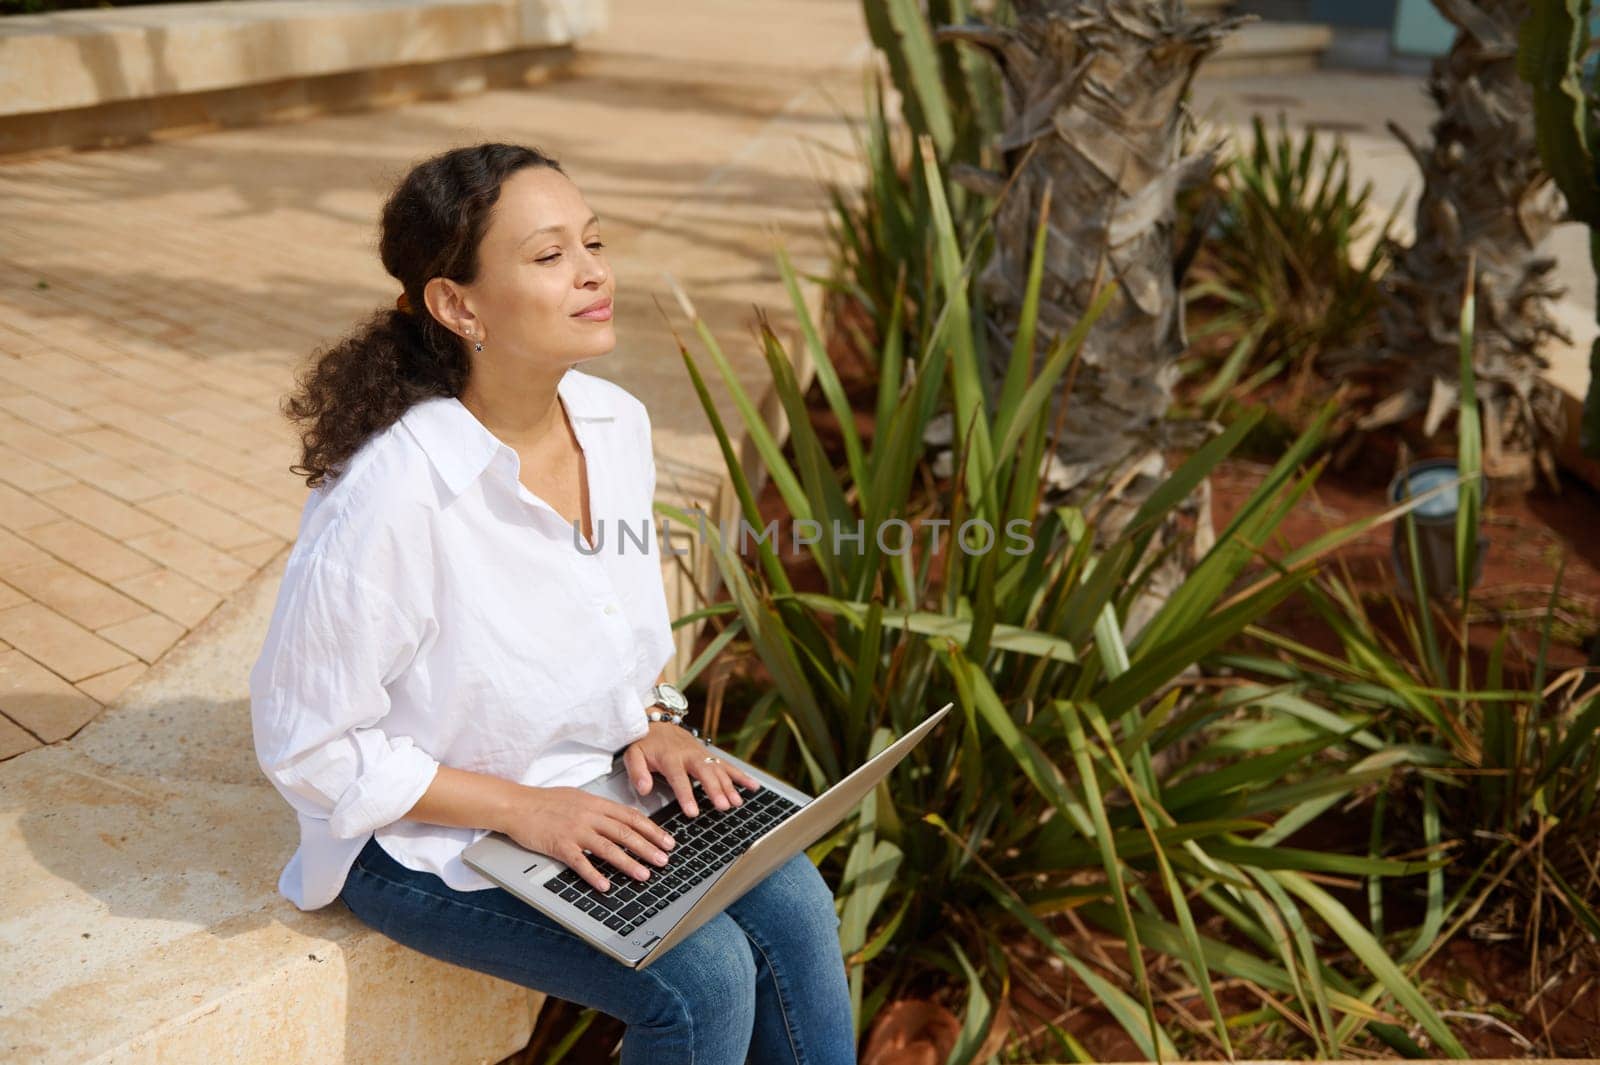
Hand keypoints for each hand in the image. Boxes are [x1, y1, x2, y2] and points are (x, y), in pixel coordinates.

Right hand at [496, 784, 678, 893]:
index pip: (631, 817)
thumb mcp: (579, 797)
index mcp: (596, 803)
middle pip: (625, 832)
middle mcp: (589, 815)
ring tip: (644, 874)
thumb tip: (623, 817)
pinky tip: (606, 886)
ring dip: (628, 863)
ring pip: (608, 848)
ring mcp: (574, 830)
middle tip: (664, 860)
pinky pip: (580, 862)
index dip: (652, 830)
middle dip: (648, 848)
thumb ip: (601, 808)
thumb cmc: (546, 802)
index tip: (668, 841)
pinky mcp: (559, 845)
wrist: (517, 805)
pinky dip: (594, 874)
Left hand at [622, 722, 762, 817]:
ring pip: (718, 770)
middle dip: (715, 790)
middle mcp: (689, 755)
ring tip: (736, 802)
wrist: (658, 721)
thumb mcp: (632, 754)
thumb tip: (644, 790)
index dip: (686, 795)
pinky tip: (753, 786)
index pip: (679, 778)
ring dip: (729, 786)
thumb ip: (637, 772)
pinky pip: (727, 765)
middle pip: (705, 773)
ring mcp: (702, 754)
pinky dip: (741, 775)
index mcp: (670, 757)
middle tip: (723, 806)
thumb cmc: (645, 742)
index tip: (693, 812)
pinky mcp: (709, 755)